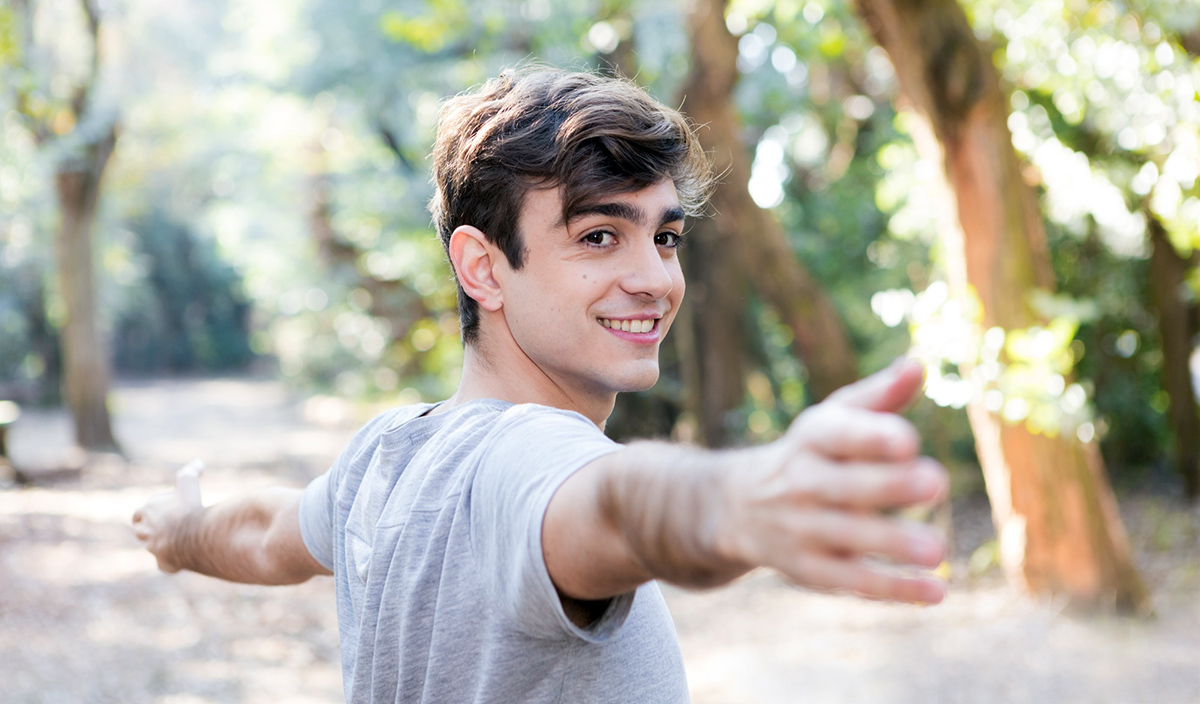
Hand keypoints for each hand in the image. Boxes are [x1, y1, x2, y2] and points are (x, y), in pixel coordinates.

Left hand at [132, 460, 204, 572]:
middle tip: (166, 526)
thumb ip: (191, 471)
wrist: (194, 535)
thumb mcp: (188, 483)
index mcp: (147, 512)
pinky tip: (179, 558)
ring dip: (160, 543)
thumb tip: (198, 462)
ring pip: (151, 547)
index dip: (150, 511)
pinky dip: (169, 561)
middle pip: (140, 531)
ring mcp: (153, 549)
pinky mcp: (163, 563)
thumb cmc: (189, 507)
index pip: (139, 512)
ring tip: (176, 540)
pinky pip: (163, 564)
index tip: (166, 509)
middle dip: (150, 528)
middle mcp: (146, 531)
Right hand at [717, 359, 949, 603]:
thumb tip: (917, 364)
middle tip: (935, 483)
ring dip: (891, 543)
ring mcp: (804, 528)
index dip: (870, 437)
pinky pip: (852, 580)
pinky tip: (935, 593)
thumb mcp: (833, 418)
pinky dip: (893, 589)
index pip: (838, 434)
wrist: (738, 505)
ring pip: (848, 537)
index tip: (907, 439)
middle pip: (845, 486)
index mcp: (813, 438)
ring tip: (937, 550)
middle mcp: (803, 481)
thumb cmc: (810, 453)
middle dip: (887, 485)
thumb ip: (878, 396)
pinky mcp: (810, 569)